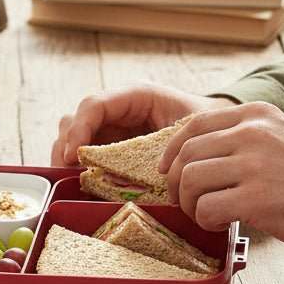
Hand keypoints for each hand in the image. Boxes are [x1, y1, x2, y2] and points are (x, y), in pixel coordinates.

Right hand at [51, 82, 234, 165]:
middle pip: (74, 121)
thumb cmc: (206, 126)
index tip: (73, 155)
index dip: (79, 129)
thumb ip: (168, 144)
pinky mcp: (111, 151)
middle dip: (66, 147)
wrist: (218, 135)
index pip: (95, 105)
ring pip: (73, 139)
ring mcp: (111, 131)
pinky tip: (85, 187)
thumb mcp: (190, 129)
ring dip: (68, 161)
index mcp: (136, 96)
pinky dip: (80, 173)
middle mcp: (117, 111)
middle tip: (68, 174)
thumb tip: (145, 170)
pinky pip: (85, 159)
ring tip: (73, 182)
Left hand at [158, 102, 283, 257]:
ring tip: (206, 216)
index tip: (167, 170)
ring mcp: (255, 164)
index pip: (195, 124)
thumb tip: (200, 157)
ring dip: (190, 205)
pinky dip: (206, 221)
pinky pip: (206, 208)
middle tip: (186, 203)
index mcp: (258, 115)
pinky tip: (224, 225)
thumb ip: (248, 139)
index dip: (172, 149)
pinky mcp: (257, 198)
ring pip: (191, 180)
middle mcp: (254, 133)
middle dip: (178, 183)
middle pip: (187, 154)